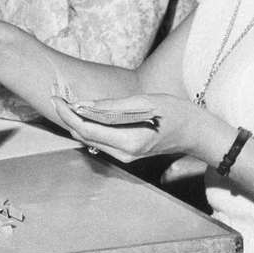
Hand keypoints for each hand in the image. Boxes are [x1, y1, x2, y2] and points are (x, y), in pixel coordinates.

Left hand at [50, 92, 227, 164]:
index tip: (56, 98)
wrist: (197, 134)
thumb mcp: (145, 102)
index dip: (68, 114)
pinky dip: (89, 126)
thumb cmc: (176, 113)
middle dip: (67, 117)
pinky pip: (100, 140)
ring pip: (91, 140)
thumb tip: (84, 105)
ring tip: (65, 101)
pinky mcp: (126, 153)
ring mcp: (125, 157)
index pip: (87, 129)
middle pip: (85, 136)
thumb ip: (112, 106)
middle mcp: (123, 154)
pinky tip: (83, 112)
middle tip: (56, 96)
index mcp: (128, 142)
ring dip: (76, 121)